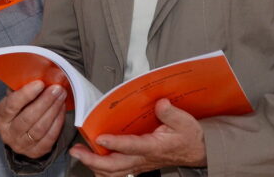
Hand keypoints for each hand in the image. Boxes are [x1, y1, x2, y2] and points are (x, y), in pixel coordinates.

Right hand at [0, 80, 67, 157]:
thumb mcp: (12, 98)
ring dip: (53, 111)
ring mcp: (21, 145)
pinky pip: (49, 138)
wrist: (17, 134)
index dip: (26, 94)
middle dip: (45, 101)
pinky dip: (57, 123)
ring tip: (61, 97)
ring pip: (40, 128)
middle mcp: (8, 134)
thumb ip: (19, 88)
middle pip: (28, 118)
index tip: (40, 83)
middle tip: (57, 89)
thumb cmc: (17, 110)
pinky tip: (61, 110)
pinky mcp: (35, 152)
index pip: (11, 105)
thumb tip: (34, 75)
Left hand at [69, 98, 206, 175]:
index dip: (115, 144)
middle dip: (94, 160)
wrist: (197, 151)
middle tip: (77, 151)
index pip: (132, 146)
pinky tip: (92, 163)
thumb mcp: (185, 121)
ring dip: (94, 165)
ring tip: (79, 154)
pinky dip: (103, 170)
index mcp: (155, 146)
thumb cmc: (189, 136)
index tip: (99, 138)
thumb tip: (160, 103)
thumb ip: (171, 113)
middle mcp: (144, 158)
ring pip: (114, 172)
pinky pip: (117, 172)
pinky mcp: (137, 165)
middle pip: (116, 165)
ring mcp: (140, 164)